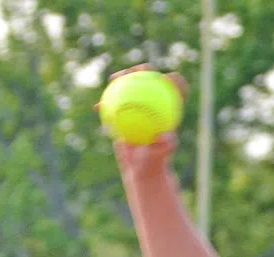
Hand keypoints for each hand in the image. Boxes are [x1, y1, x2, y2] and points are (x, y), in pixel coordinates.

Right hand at [103, 65, 186, 180]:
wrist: (140, 170)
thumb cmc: (154, 163)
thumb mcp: (162, 155)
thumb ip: (166, 146)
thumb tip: (166, 136)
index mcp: (169, 109)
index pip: (176, 88)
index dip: (173, 79)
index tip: (162, 79)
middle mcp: (155, 104)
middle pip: (150, 80)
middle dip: (142, 69)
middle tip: (131, 72)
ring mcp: (139, 106)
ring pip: (130, 87)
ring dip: (121, 79)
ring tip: (112, 81)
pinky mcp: (124, 113)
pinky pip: (114, 104)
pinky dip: (106, 105)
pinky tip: (97, 108)